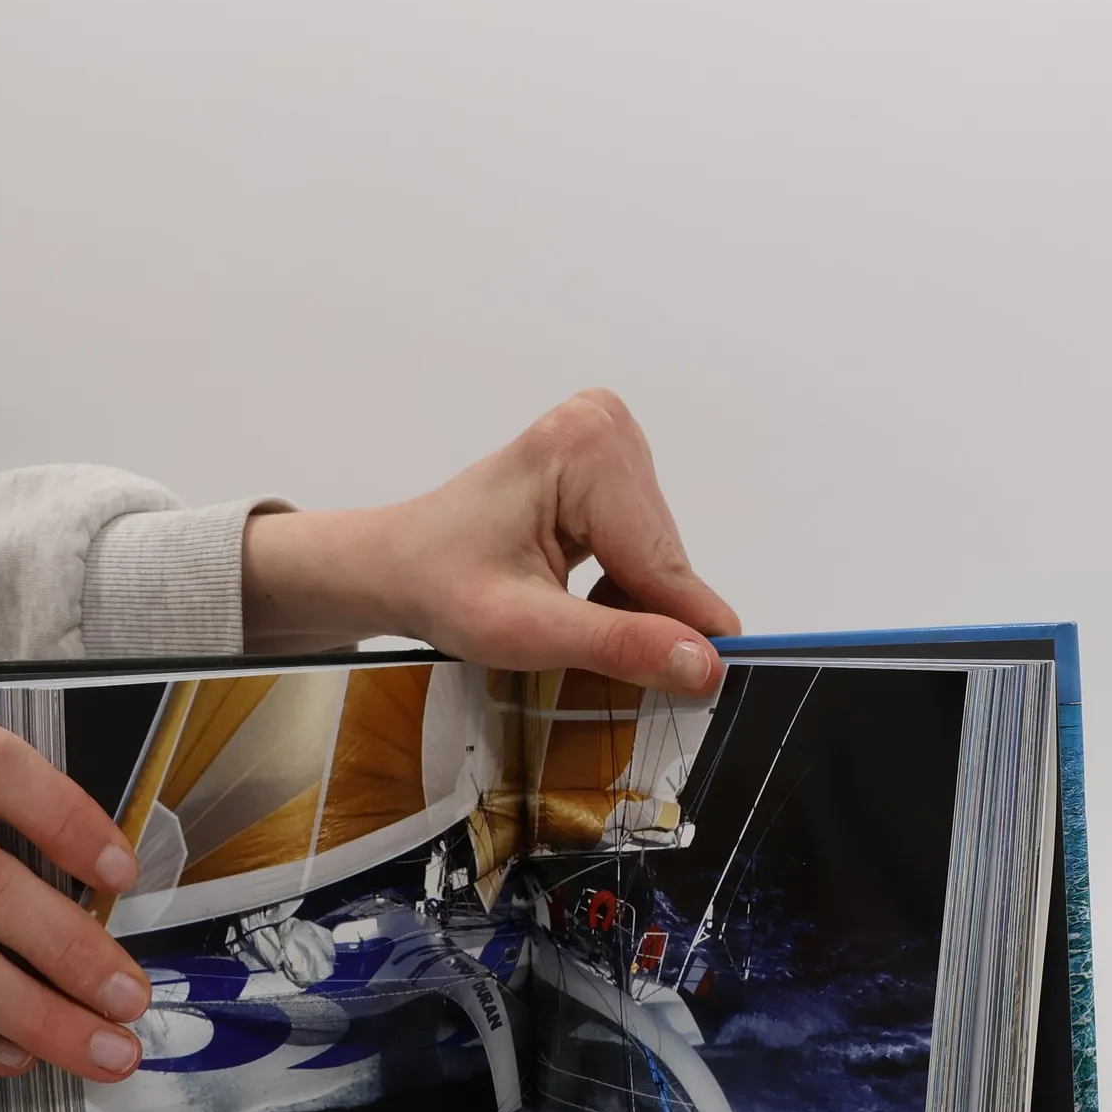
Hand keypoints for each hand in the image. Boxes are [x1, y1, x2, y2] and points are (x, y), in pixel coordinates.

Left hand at [241, 389, 741, 691]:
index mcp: (585, 447)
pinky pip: (645, 545)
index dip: (684, 631)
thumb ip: (618, 645)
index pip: (659, 560)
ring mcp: (607, 441)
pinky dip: (624, 586)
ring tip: (569, 618)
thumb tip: (703, 663)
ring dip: (633, 604)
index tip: (714, 685)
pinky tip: (579, 599)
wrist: (397, 564)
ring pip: (659, 556)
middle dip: (643, 615)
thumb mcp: (524, 630)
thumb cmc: (438, 584)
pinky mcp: (608, 465)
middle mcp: (604, 426)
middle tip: (589, 650)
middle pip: (664, 557)